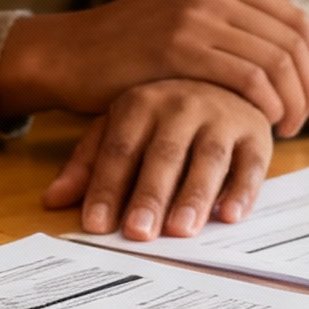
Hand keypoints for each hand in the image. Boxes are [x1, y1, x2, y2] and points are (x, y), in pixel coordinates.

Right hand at [0, 0, 308, 136]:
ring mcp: (193, 15)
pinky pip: (246, 77)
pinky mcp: (177, 47)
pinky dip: (265, 104)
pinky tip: (263, 123)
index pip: (294, 18)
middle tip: (304, 117)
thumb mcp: (186, 9)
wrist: (68, 54)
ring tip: (287, 126)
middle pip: (291, 39)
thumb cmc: (128, 43)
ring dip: (292, 100)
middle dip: (308, 85)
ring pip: (274, 60)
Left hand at [42, 81, 272, 242]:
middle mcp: (181, 105)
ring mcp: (221, 116)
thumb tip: (52, 200)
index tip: (96, 225)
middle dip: (150, 195)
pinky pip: (252, 162)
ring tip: (181, 230)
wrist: (223, 74)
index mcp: (140, 103)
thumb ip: (89, 163)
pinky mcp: (256, 131)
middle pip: (163, 155)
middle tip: (138, 233)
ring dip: (195, 195)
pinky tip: (230, 215)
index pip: (119, 150)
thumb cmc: (163, 114)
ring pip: (208, 158)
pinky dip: (243, 190)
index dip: (106, 187)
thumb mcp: (120, 127)